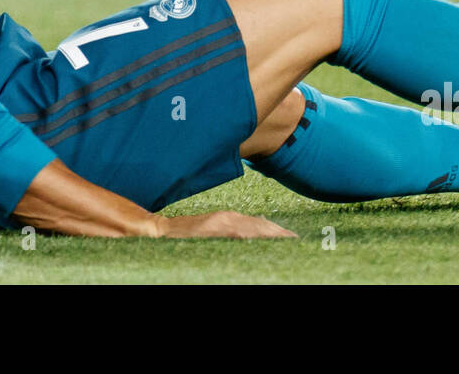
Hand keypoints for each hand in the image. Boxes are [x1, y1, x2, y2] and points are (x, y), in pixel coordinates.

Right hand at [152, 210, 295, 238]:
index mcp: (230, 216)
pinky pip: (241, 233)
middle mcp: (229, 217)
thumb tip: (257, 228)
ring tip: (289, 241)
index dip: (279, 230)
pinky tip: (268, 239)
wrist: (162, 231)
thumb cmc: (188, 234)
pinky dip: (257, 235)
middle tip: (296, 240)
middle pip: (263, 225)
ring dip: (274, 234)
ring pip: (256, 228)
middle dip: (281, 233)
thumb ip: (234, 228)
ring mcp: (223, 223)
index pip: (262, 223)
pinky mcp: (215, 230)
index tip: (293, 237)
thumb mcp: (215, 227)